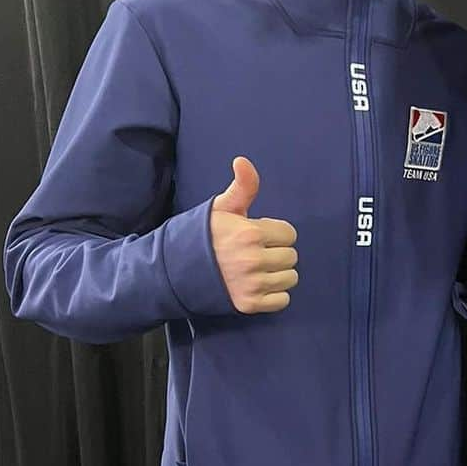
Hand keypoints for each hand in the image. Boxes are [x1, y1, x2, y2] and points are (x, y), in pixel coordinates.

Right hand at [209, 157, 297, 312]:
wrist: (175, 270)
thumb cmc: (202, 235)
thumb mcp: (222, 207)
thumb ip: (243, 186)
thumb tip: (242, 160)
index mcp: (250, 233)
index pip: (289, 233)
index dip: (276, 233)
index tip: (259, 235)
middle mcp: (254, 260)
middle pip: (291, 256)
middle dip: (278, 252)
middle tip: (258, 252)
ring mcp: (252, 284)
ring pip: (290, 278)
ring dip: (279, 273)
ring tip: (259, 268)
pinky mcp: (249, 304)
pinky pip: (283, 300)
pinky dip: (275, 294)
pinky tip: (260, 285)